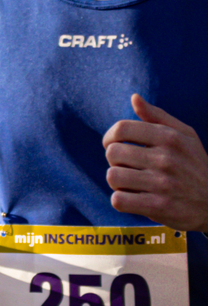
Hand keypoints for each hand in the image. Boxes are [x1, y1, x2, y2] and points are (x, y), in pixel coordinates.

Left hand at [105, 96, 207, 230]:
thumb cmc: (195, 165)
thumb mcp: (185, 136)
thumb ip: (157, 116)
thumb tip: (134, 98)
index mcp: (170, 138)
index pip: (122, 129)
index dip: (109, 137)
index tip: (112, 145)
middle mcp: (166, 159)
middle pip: (113, 153)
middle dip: (115, 160)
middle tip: (127, 166)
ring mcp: (162, 184)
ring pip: (113, 176)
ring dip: (117, 181)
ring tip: (130, 182)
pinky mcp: (158, 207)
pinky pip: (119, 200)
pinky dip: (121, 200)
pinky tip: (133, 198)